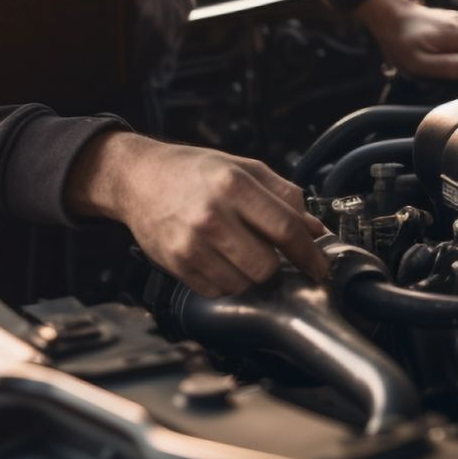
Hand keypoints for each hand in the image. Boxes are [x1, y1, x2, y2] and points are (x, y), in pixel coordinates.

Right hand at [66, 133, 327, 296]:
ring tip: (238, 252)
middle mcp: (212, 215)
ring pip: (243, 284)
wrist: (139, 178)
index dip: (309, 253)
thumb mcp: (243, 167)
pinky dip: (225, 281)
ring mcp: (191, 243)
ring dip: (249, 275)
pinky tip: (218, 259)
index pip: (286, 229)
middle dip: (275, 265)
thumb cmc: (193, 171)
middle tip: (268, 254)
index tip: (318, 266)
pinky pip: (217, 290)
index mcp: (234, 185)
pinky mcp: (176, 263)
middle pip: (266, 266)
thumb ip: (283, 195)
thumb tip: (314, 228)